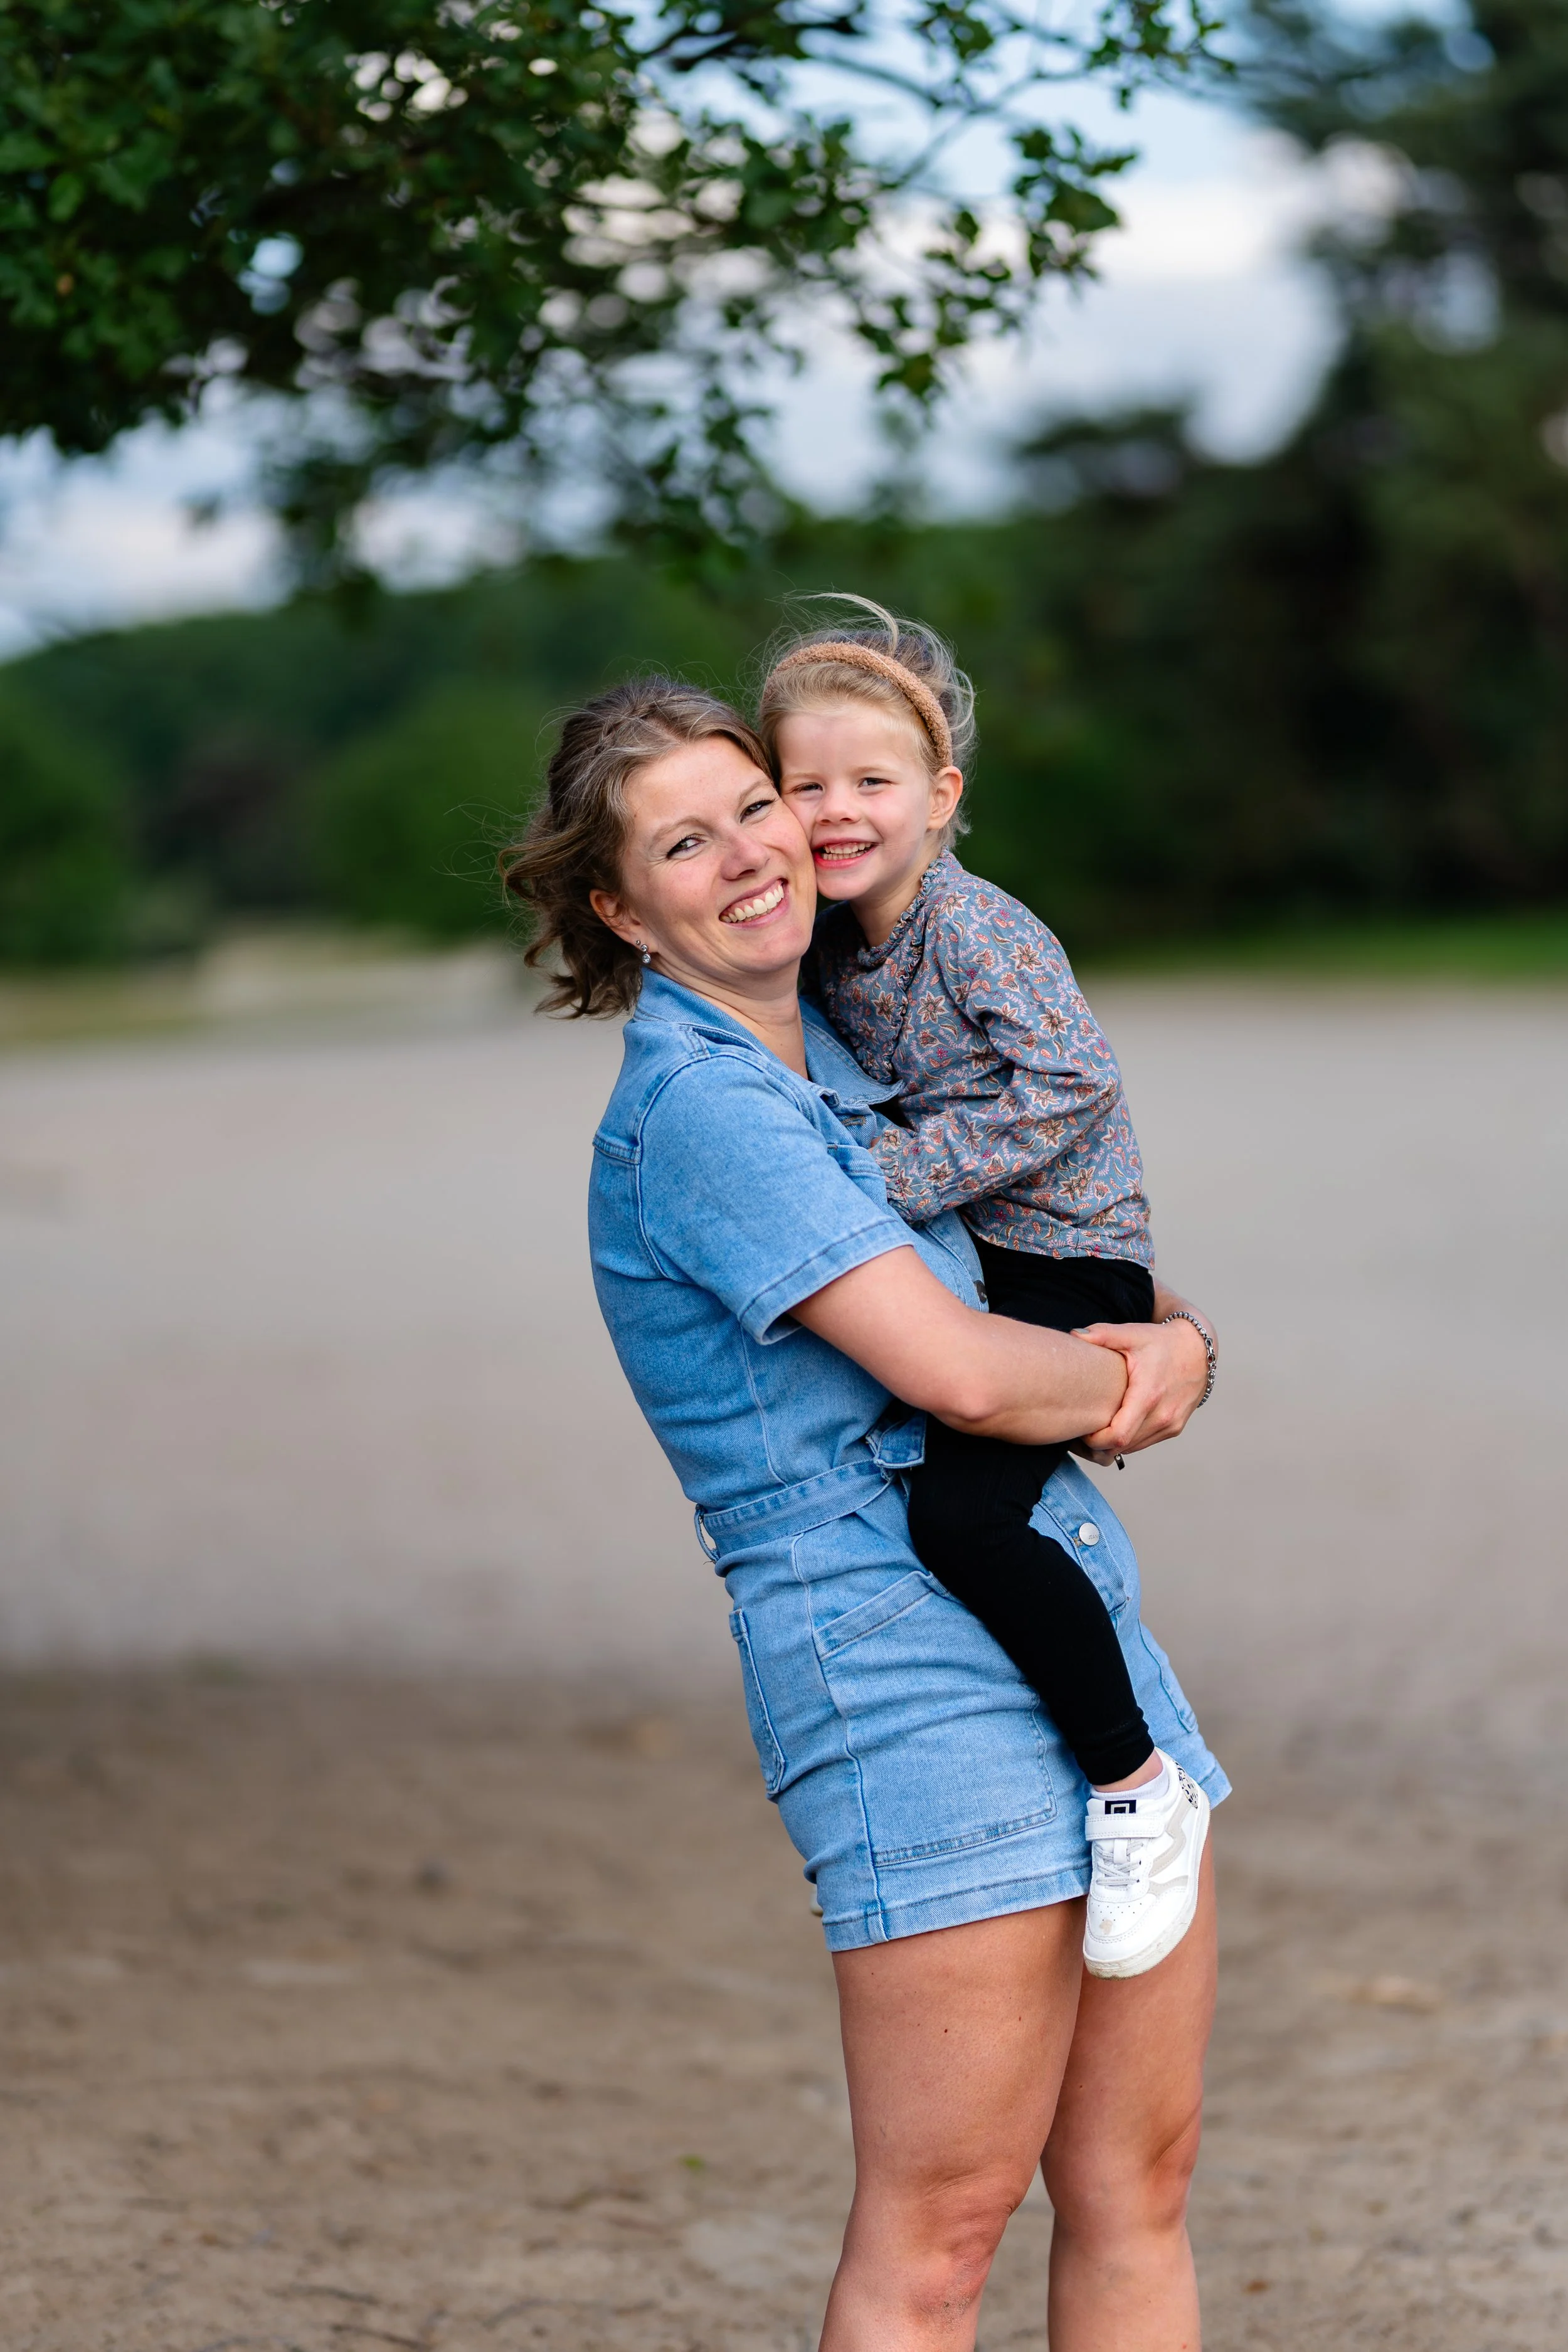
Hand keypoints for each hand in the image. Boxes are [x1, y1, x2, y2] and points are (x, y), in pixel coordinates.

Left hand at [1073, 1311, 1210, 1456]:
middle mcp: (1163, 1415)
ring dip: (1112, 1444)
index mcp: (1148, 1395)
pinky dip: (1128, 1440)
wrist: (1198, 1348)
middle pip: (1122, 1447)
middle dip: (1097, 1445)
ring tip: (1094, 1428)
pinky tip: (1116, 1425)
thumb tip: (1073, 1335)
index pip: (1117, 1436)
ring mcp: (1171, 1424)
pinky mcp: (1175, 1428)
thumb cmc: (1161, 1341)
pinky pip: (1144, 1442)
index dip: (1094, 1440)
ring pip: (1132, 1448)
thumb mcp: (1132, 1334)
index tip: (1080, 1429)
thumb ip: (1101, 1335)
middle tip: (1079, 1430)